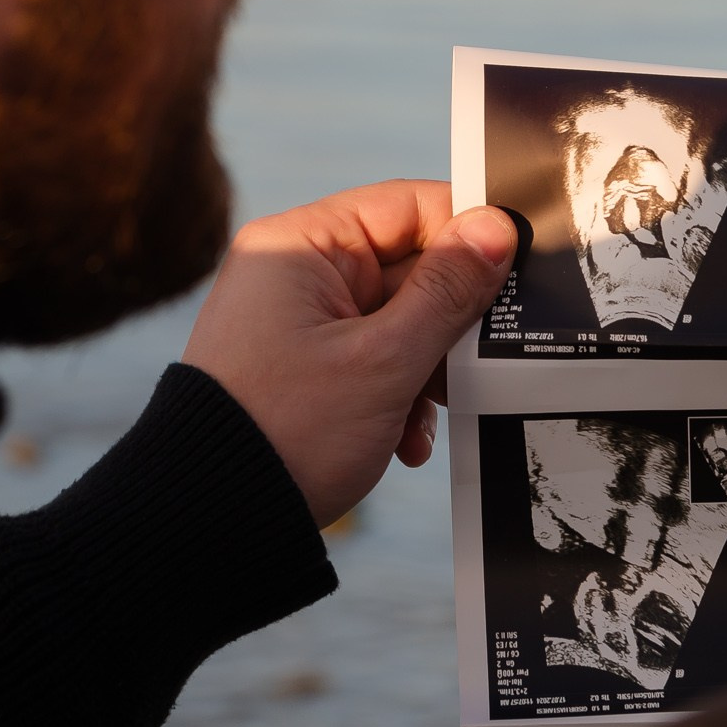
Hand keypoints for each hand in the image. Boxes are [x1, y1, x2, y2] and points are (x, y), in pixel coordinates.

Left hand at [182, 181, 517, 528]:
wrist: (211, 521)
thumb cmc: (285, 432)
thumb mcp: (384, 360)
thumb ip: (447, 291)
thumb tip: (495, 228)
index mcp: (300, 245)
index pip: (406, 205)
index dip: (466, 232)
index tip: (515, 267)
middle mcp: (294, 271)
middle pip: (407, 268)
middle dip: (447, 324)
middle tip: (482, 362)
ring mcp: (297, 320)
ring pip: (397, 321)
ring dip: (426, 370)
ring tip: (430, 416)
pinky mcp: (302, 365)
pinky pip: (371, 358)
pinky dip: (397, 395)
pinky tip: (405, 441)